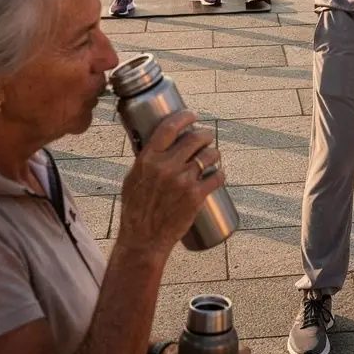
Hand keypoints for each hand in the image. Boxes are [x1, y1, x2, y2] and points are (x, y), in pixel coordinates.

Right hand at [117, 110, 223, 257]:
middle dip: (205, 135)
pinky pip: (216, 177)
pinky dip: (220, 174)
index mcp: (148, 159)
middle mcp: (166, 166)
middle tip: (207, 137)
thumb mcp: (133, 179)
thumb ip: (145, 161)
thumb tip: (156, 145)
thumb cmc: (135, 210)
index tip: (192, 115)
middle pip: (194, 139)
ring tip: (213, 156)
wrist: (144, 239)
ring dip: (214, 154)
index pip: (169, 127)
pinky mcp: (195, 196)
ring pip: (209, 156)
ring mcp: (182, 181)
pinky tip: (219, 174)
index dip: (184, 117)